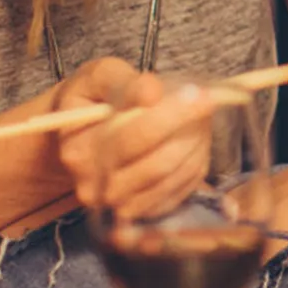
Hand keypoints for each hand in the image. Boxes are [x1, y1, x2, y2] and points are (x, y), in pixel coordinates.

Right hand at [56, 62, 214, 221]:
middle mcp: (94, 186)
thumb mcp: (100, 77)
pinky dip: (194, 162)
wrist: (83, 132)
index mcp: (79, 150)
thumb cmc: (95, 98)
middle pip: (156, 165)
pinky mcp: (142, 210)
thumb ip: (123, 82)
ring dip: (194, 145)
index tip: (198, 94)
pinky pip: (181, 190)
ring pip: (173, 178)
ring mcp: (118, 203)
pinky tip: (190, 140)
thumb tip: (151, 91)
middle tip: (208, 101)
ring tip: (196, 118)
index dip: (169, 116)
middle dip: (189, 130)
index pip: (131, 139)